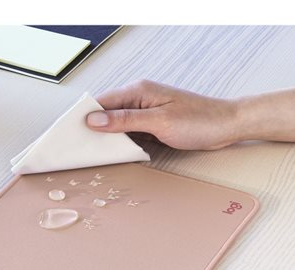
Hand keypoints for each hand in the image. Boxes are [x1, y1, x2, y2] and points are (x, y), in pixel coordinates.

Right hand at [86, 80, 294, 149]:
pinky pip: (128, 132)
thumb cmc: (199, 121)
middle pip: (105, 114)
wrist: (227, 126)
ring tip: (89, 153)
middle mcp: (139, 98)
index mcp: (138, 91)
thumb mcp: (158, 122)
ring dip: (105, 138)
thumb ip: (124, 120)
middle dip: (90, 130)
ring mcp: (145, 111)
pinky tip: (113, 153)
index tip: (66, 133)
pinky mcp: (152, 123)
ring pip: (115, 124)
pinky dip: (120, 142)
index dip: (82, 117)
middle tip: (75, 148)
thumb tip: (94, 119)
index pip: (100, 102)